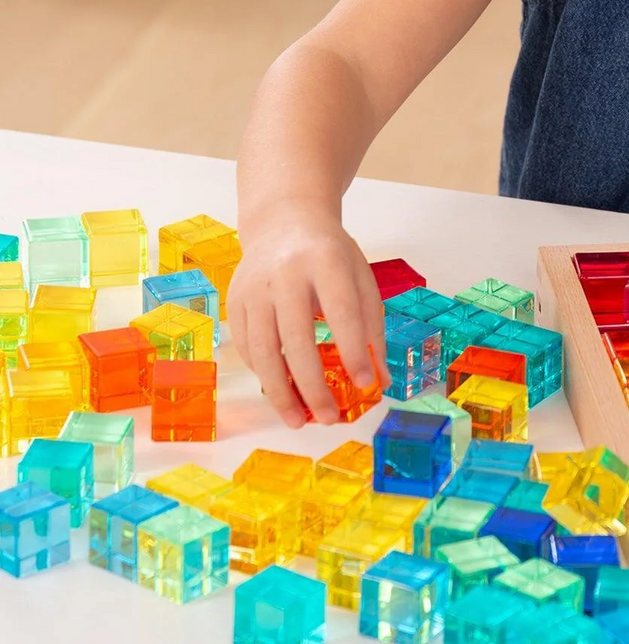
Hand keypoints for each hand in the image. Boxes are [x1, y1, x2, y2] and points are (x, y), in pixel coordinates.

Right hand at [228, 205, 388, 428]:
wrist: (284, 223)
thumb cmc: (330, 256)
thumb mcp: (360, 279)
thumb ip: (371, 328)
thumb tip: (379, 382)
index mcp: (325, 260)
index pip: (341, 311)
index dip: (353, 351)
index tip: (365, 385)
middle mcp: (284, 273)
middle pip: (296, 337)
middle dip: (313, 384)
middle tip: (330, 417)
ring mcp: (253, 288)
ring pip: (262, 350)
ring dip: (280, 392)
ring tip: (300, 420)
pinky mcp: (234, 302)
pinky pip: (247, 348)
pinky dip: (264, 375)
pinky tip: (282, 392)